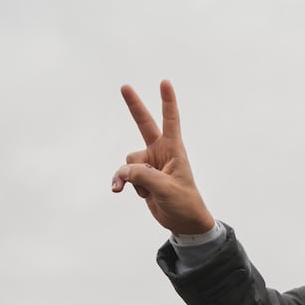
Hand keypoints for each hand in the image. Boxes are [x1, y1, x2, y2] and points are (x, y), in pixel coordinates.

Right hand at [112, 80, 216, 235]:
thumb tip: (122, 172)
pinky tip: (120, 191)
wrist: (183, 221)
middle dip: (134, 106)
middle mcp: (161, 152)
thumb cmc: (183, 202)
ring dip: (131, 176)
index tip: (165, 83)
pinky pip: (123, 174)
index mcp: (174, 150)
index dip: (168, 102)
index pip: (171, 121)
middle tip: (124, 86)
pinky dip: (122, 182)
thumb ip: (142, 175)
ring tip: (147, 190)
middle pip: (144, 124)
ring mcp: (149, 163)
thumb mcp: (165, 188)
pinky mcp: (140, 176)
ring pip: (129, 161)